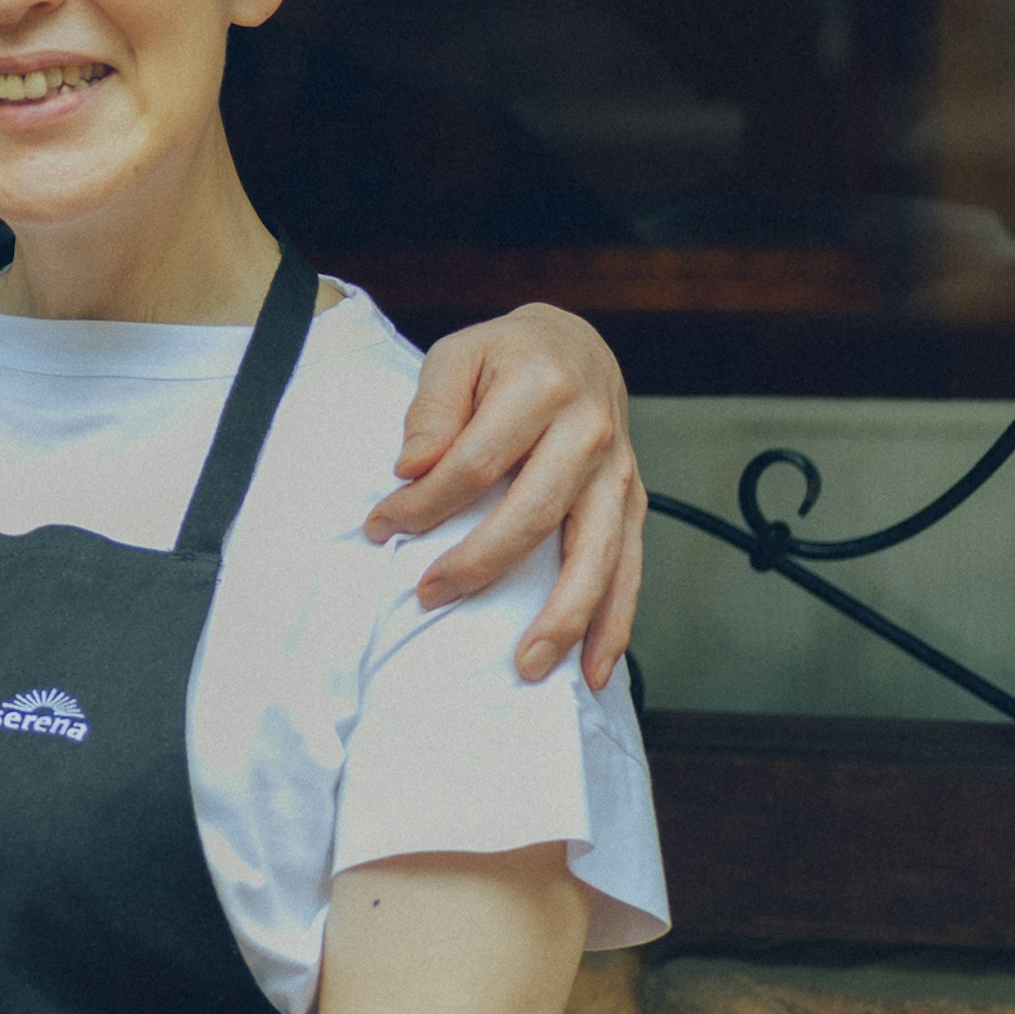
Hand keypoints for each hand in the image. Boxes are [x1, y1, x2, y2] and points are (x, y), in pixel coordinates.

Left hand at [367, 305, 642, 693]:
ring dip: (563, 618)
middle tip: (428, 596)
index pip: (476, 462)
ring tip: (529, 667)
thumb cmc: (504, 357)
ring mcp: (619, 473)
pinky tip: (595, 668)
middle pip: (534, 514)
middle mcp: (590, 432)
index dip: (424, 502)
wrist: (575, 345)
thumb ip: (430, 408)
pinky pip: (630, 569)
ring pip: (597, 555)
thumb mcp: (456, 355)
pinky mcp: (634, 502)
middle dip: (479, 564)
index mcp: (542, 388)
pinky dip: (616, 623)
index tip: (381, 527)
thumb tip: (411, 468)